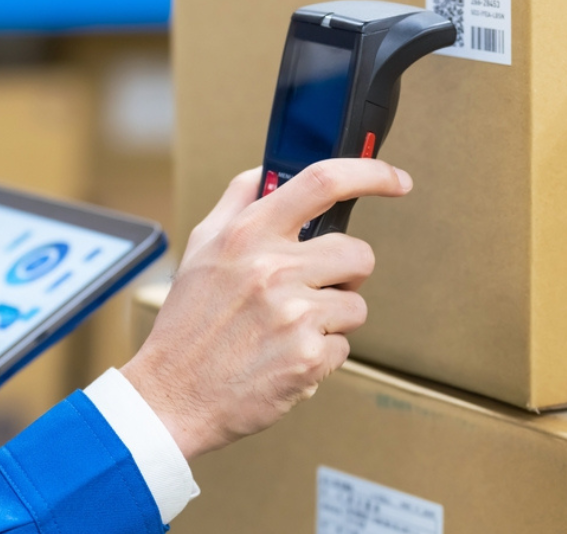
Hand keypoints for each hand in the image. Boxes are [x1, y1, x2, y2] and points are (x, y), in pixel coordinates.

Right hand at [121, 159, 413, 459]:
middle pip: (358, 252)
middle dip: (347, 272)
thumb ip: (238, 201)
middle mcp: (272, 269)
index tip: (394, 179)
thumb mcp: (201, 247)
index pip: (323, 181)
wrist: (171, 395)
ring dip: (331, 320)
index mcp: (247, 234)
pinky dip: (320, 356)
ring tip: (286, 330)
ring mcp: (294, 315)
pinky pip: (344, 347)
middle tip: (314, 288)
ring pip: (355, 305)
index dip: (370, 173)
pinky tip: (283, 358)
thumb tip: (271, 170)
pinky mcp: (309, 357)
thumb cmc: (187, 324)